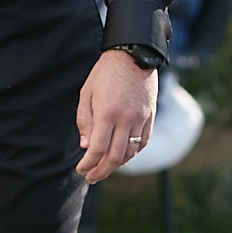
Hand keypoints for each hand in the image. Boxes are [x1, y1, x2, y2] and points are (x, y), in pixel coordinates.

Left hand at [74, 51, 155, 184]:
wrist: (133, 55)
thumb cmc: (105, 73)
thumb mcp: (87, 93)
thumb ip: (85, 121)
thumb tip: (86, 147)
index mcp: (107, 114)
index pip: (97, 149)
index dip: (88, 164)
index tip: (81, 170)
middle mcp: (126, 119)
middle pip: (115, 156)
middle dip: (102, 171)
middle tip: (91, 177)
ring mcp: (141, 119)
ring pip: (131, 152)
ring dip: (118, 164)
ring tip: (105, 167)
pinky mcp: (150, 116)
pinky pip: (143, 141)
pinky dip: (133, 152)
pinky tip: (123, 155)